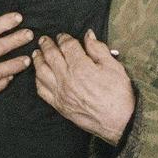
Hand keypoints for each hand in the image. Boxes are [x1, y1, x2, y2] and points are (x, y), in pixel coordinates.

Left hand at [33, 30, 134, 145]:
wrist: (120, 122)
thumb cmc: (119, 94)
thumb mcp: (114, 66)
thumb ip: (98, 49)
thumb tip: (88, 35)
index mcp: (81, 67)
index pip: (67, 46)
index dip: (64, 38)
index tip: (62, 36)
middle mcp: (67, 79)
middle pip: (50, 56)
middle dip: (46, 45)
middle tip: (44, 40)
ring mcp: (61, 93)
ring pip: (41, 72)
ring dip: (37, 60)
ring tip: (36, 53)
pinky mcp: (59, 105)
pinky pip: (42, 90)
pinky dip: (37, 80)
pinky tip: (38, 75)